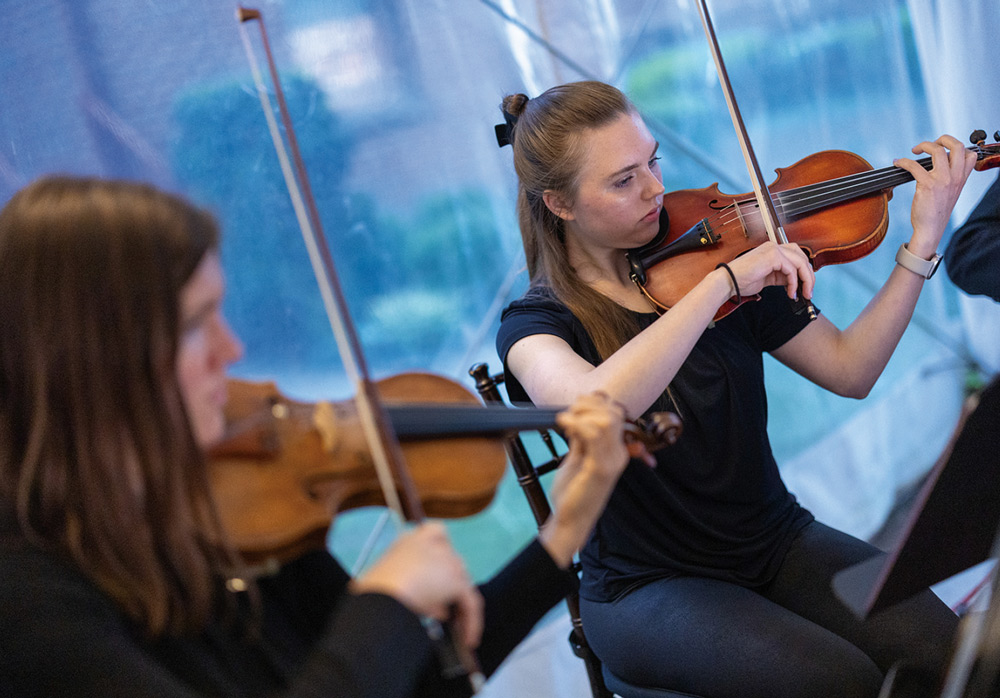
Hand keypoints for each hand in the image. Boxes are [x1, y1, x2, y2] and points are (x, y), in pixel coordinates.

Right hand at [351, 522, 482, 649]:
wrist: (380, 598)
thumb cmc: (373, 594)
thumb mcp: (387, 583)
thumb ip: (410, 587)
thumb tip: (434, 607)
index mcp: (410, 541)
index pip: (436, 532)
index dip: (441, 551)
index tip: (439, 573)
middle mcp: (432, 545)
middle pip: (453, 564)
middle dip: (448, 588)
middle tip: (442, 611)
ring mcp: (447, 561)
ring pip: (463, 585)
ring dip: (460, 607)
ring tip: (456, 629)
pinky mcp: (457, 581)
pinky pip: (471, 604)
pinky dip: (472, 623)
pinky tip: (468, 639)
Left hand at [539, 392, 636, 567]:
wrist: (571, 521)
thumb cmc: (573, 492)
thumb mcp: (577, 458)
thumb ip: (580, 438)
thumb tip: (576, 417)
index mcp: (616, 450)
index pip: (616, 412)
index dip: (595, 402)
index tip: (574, 409)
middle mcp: (618, 453)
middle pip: (614, 412)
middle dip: (588, 404)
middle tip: (569, 414)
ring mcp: (611, 460)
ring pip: (607, 420)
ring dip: (582, 413)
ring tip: (565, 420)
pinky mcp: (600, 468)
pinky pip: (595, 435)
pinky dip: (577, 424)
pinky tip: (564, 424)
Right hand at [725, 240, 814, 301]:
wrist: (728, 282)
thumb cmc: (742, 280)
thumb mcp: (768, 278)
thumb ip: (782, 277)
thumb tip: (796, 282)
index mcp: (772, 251)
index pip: (796, 256)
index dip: (804, 271)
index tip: (805, 287)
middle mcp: (774, 247)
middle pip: (802, 257)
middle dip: (809, 276)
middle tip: (808, 292)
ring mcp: (773, 250)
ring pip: (800, 262)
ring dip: (805, 280)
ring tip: (804, 294)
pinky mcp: (773, 256)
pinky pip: (792, 270)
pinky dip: (794, 283)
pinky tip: (791, 293)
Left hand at [894, 134, 976, 256]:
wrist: (930, 229)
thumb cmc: (936, 212)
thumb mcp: (950, 193)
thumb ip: (949, 178)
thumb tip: (937, 164)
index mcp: (961, 179)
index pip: (969, 154)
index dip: (957, 146)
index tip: (943, 148)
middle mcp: (955, 177)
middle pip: (956, 146)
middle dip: (942, 139)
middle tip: (929, 144)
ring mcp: (942, 180)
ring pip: (937, 151)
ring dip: (923, 145)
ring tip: (914, 150)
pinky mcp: (927, 185)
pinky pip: (914, 165)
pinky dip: (904, 161)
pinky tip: (898, 163)